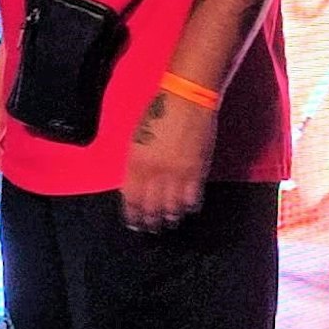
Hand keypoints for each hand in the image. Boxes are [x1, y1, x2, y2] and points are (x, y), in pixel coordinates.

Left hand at [121, 91, 215, 231]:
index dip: (133, 215)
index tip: (135, 223)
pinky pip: (192, 200)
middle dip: (151, 222)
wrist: (186, 100)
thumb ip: (136, 165)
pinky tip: (187, 208)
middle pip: (151, 208)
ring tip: (170, 222)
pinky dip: (189, 207)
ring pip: (172, 208)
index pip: (131, 199)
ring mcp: (176, 174)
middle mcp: (153, 172)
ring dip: (170, 218)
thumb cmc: (158, 113)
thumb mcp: (136, 139)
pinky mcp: (196, 173)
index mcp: (135, 163)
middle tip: (153, 228)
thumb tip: (135, 188)